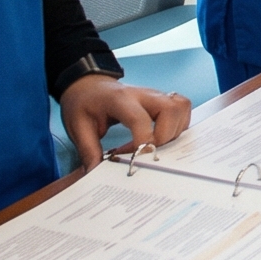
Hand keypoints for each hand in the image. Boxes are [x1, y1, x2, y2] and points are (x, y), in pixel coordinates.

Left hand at [60, 75, 193, 170]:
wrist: (89, 85)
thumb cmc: (84, 104)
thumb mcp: (78, 127)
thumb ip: (89, 151)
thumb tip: (96, 174)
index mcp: (120, 99)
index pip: (140, 118)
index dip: (144, 140)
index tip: (137, 159)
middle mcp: (143, 94)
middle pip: (171, 108)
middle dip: (166, 136)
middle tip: (147, 151)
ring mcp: (156, 95)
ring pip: (181, 107)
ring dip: (174, 130)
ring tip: (155, 144)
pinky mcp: (163, 99)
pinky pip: (182, 110)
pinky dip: (178, 126)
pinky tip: (161, 136)